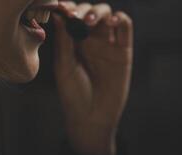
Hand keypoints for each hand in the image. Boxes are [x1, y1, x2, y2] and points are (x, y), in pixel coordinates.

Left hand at [53, 1, 132, 154]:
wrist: (92, 117)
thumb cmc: (73, 94)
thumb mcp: (64, 67)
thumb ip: (63, 41)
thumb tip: (57, 15)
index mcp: (71, 42)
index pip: (70, 17)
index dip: (67, 9)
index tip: (61, 7)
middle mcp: (89, 40)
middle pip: (89, 12)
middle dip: (82, 10)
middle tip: (76, 16)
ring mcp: (107, 44)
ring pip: (106, 15)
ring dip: (99, 12)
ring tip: (90, 21)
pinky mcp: (123, 51)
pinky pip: (125, 29)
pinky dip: (120, 19)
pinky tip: (112, 21)